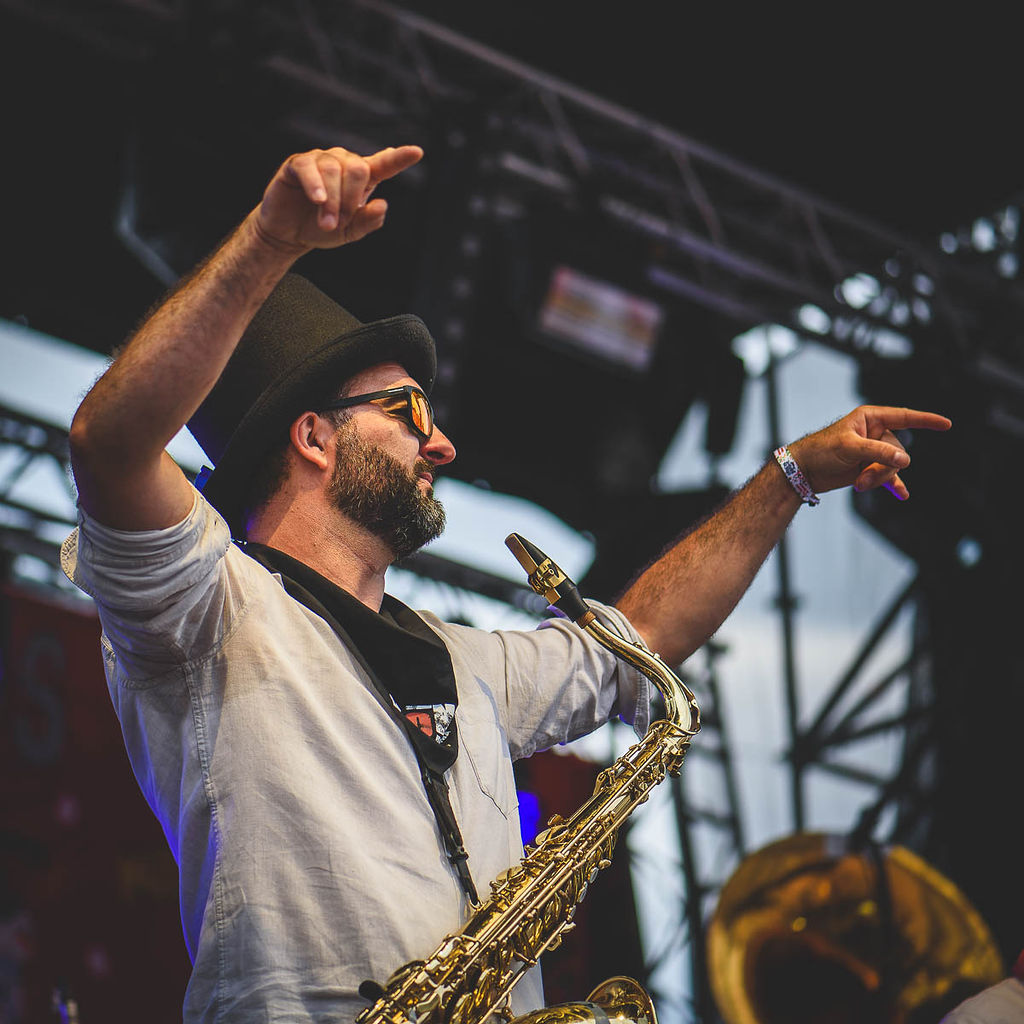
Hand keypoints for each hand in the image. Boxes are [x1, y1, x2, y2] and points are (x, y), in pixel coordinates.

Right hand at [252, 145, 423, 252]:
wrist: (289, 234)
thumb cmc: (322, 229)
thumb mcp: (350, 232)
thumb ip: (368, 221)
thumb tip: (383, 205)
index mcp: (362, 178)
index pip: (384, 164)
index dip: (400, 159)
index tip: (417, 152)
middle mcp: (343, 163)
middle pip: (358, 169)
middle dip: (350, 200)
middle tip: (340, 223)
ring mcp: (320, 160)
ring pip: (334, 171)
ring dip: (332, 202)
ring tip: (327, 223)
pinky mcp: (298, 164)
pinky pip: (309, 167)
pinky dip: (315, 186)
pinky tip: (317, 200)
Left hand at [789, 405, 951, 499]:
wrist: (802, 471)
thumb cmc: (820, 450)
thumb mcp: (849, 448)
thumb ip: (877, 453)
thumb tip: (905, 460)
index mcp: (870, 418)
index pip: (904, 416)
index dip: (926, 420)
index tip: (947, 424)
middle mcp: (874, 433)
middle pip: (898, 451)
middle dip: (883, 468)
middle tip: (862, 479)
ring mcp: (873, 452)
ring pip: (893, 467)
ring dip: (878, 478)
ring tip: (859, 485)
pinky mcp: (869, 468)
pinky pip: (890, 477)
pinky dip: (894, 485)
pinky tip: (902, 495)